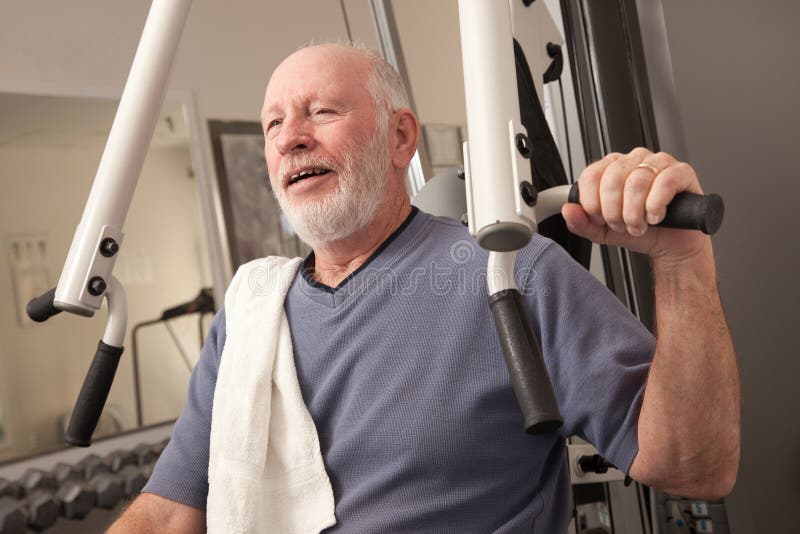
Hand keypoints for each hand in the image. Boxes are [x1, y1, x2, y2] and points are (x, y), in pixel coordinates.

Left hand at [561, 148, 709, 263]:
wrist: (670, 245)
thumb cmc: (641, 232)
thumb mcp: (604, 232)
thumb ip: (583, 223)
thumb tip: (568, 210)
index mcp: (612, 168)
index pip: (591, 175)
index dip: (593, 203)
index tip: (600, 218)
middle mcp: (634, 160)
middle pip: (612, 180)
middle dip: (614, 212)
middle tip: (622, 225)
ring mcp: (658, 162)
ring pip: (636, 183)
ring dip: (635, 213)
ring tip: (638, 225)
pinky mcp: (681, 172)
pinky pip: (664, 182)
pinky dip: (656, 206)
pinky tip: (655, 217)